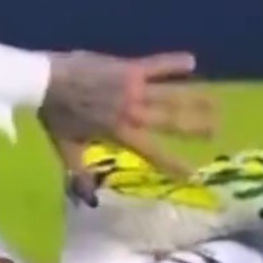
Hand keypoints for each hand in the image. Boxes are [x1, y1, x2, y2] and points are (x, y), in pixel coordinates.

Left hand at [38, 50, 214, 192]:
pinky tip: (191, 61)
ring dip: (195, 100)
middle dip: (196, 128)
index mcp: (119, 134)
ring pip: (171, 95)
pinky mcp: (129, 69)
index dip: (174, 164)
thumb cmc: (55, 115)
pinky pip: (156, 65)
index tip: (193, 175)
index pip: (153, 153)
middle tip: (216, 132)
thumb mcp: (67, 149)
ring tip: (216, 104)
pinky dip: (172, 63)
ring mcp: (132, 89)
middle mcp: (131, 112)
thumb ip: (80, 173)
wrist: (46, 81)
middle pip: (171, 122)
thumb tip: (88, 200)